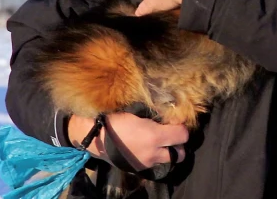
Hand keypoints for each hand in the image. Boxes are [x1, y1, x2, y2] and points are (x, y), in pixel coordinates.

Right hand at [68, 112, 187, 168]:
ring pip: (167, 160)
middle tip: (171, 134)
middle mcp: (153, 153)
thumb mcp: (134, 111)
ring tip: (159, 141)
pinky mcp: (137, 168)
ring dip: (167, 151)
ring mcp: (146, 162)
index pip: (183, 135)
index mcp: (154, 136)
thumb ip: (153, 113)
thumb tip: (167, 109)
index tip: (175, 121)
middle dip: (179, 144)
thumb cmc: (113, 118)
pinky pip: (153, 163)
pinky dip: (154, 156)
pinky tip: (145, 146)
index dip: (182, 127)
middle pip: (180, 154)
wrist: (93, 136)